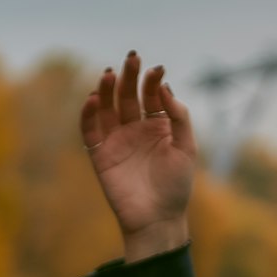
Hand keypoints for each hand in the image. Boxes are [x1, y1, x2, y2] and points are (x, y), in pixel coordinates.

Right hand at [80, 51, 196, 260]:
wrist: (158, 218)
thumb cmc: (177, 186)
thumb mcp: (187, 148)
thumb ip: (179, 117)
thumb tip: (165, 87)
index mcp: (159, 126)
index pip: (152, 96)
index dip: (152, 81)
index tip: (157, 69)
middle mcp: (136, 129)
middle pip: (129, 96)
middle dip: (130, 76)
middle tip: (132, 58)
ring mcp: (117, 140)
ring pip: (107, 108)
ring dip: (107, 89)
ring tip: (110, 74)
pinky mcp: (100, 154)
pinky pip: (90, 130)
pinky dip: (89, 114)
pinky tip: (95, 98)